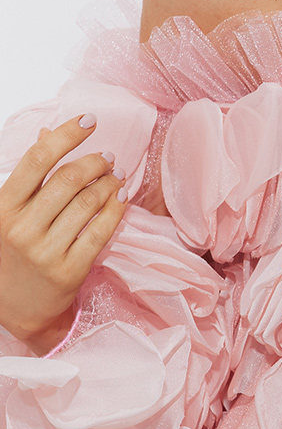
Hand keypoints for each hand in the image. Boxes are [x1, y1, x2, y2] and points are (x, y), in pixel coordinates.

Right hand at [0, 114, 128, 352]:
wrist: (16, 307)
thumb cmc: (13, 252)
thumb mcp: (10, 213)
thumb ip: (30, 176)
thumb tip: (47, 134)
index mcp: (3, 208)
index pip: (37, 161)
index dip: (66, 135)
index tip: (89, 120)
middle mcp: (22, 228)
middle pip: (68, 180)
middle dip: (96, 161)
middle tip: (109, 156)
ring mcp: (46, 251)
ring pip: (89, 203)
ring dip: (110, 183)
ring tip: (117, 175)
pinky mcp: (70, 271)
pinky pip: (101, 232)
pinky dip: (116, 209)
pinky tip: (122, 197)